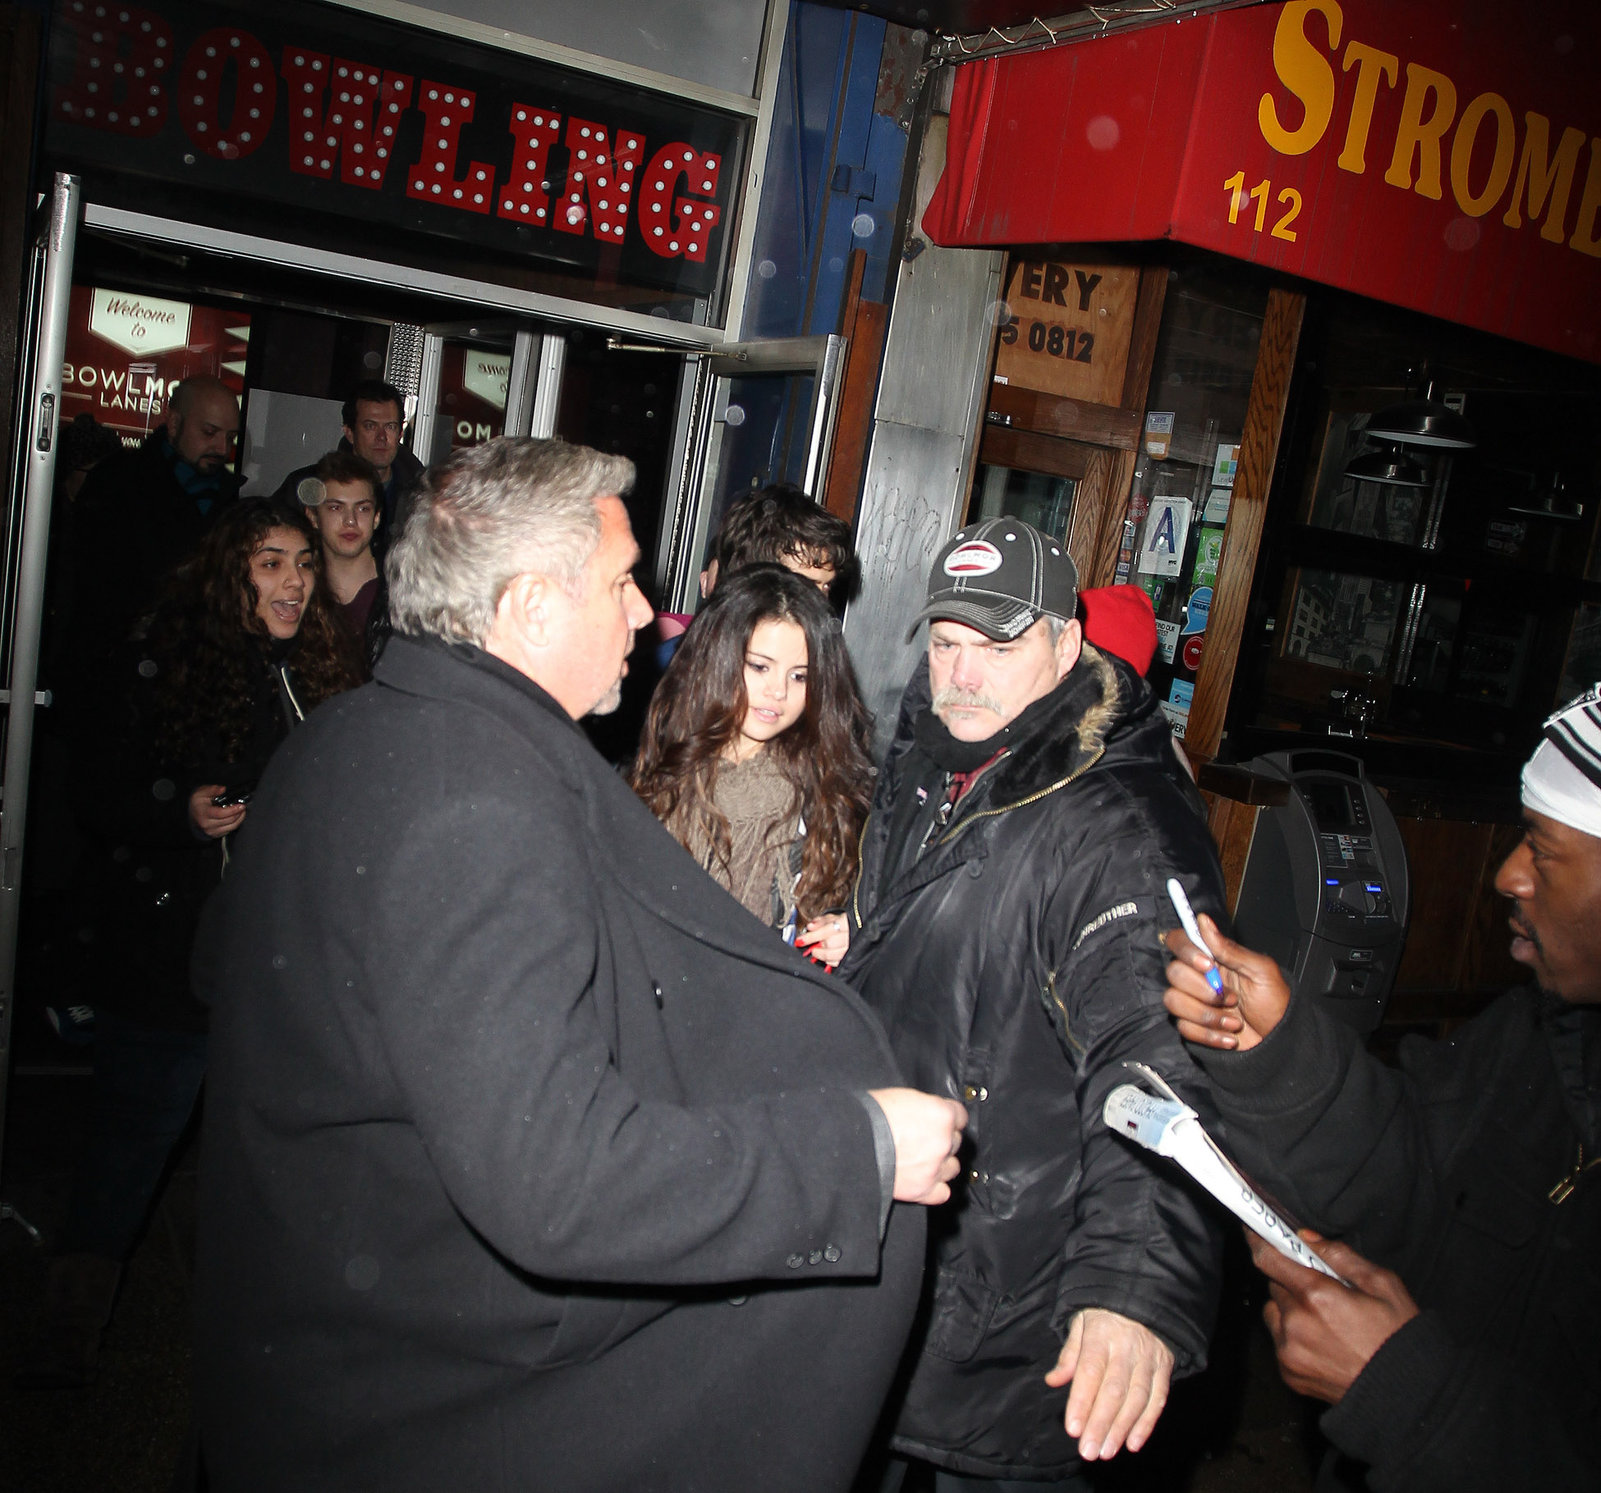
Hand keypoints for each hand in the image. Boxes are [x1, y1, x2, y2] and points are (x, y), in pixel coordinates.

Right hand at [190, 784, 246, 839]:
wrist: (192, 815)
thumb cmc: (197, 804)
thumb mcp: (201, 793)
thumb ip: (212, 790)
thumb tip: (223, 789)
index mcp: (203, 813)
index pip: (221, 814)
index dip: (233, 810)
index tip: (241, 805)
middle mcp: (207, 824)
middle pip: (229, 820)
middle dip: (239, 813)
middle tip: (243, 806)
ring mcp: (212, 831)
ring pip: (232, 826)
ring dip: (240, 818)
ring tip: (241, 810)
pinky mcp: (216, 835)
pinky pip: (230, 830)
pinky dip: (236, 823)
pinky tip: (236, 816)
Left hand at [796, 914, 848, 968]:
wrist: (861, 928)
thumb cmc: (848, 923)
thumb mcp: (835, 917)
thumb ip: (822, 921)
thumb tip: (810, 927)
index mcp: (846, 923)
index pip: (825, 931)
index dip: (811, 937)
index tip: (800, 941)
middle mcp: (851, 937)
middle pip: (829, 944)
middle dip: (816, 947)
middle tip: (811, 946)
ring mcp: (853, 948)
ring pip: (833, 955)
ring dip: (821, 955)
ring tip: (816, 951)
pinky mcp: (852, 958)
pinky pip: (838, 963)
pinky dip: (829, 961)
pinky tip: (826, 956)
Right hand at [866, 1088, 966, 1204]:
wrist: (853, 1144)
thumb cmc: (871, 1116)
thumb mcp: (902, 1097)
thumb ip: (924, 1107)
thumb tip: (928, 1113)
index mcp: (941, 1114)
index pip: (960, 1116)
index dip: (949, 1117)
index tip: (942, 1120)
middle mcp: (943, 1141)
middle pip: (955, 1141)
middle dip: (942, 1140)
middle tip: (923, 1138)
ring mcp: (935, 1168)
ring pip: (953, 1167)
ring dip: (941, 1164)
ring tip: (923, 1160)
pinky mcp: (924, 1190)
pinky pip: (943, 1192)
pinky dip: (935, 1187)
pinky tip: (924, 1179)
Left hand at [1045, 1307, 1173, 1459]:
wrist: (1145, 1298)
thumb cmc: (1105, 1316)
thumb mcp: (1082, 1322)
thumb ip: (1069, 1354)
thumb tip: (1053, 1381)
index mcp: (1102, 1334)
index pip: (1090, 1371)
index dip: (1081, 1401)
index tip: (1072, 1429)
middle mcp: (1127, 1347)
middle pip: (1114, 1390)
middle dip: (1100, 1424)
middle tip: (1088, 1451)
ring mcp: (1149, 1358)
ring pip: (1137, 1398)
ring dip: (1121, 1429)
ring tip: (1106, 1451)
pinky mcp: (1165, 1368)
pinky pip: (1158, 1399)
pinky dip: (1147, 1424)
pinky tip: (1133, 1443)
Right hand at [1162, 914, 1290, 1050]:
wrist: (1279, 1039)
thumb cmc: (1275, 1002)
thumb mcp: (1260, 971)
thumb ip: (1229, 949)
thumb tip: (1203, 920)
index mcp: (1212, 958)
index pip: (1179, 941)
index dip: (1186, 950)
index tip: (1207, 964)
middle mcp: (1197, 978)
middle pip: (1174, 972)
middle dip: (1203, 990)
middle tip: (1231, 998)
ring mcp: (1192, 1002)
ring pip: (1174, 1001)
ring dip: (1208, 1015)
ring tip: (1233, 1022)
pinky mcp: (1192, 1026)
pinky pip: (1184, 1028)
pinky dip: (1210, 1035)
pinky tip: (1229, 1036)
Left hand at [1248, 1230, 1418, 1402]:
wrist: (1407, 1395)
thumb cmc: (1399, 1337)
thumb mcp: (1382, 1284)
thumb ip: (1340, 1256)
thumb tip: (1306, 1238)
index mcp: (1318, 1296)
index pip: (1269, 1259)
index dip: (1259, 1242)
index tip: (1254, 1232)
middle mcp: (1296, 1323)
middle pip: (1274, 1285)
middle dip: (1291, 1281)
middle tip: (1320, 1290)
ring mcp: (1290, 1351)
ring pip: (1274, 1313)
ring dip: (1289, 1309)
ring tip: (1324, 1321)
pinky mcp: (1289, 1373)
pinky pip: (1279, 1341)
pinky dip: (1292, 1336)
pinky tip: (1323, 1343)